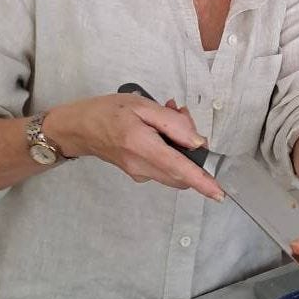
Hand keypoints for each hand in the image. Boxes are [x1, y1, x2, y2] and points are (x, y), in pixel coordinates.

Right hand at [42, 94, 223, 200]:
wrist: (79, 128)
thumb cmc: (108, 111)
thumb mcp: (142, 105)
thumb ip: (172, 123)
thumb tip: (197, 142)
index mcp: (143, 146)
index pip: (179, 168)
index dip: (202, 182)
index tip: (219, 194)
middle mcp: (142, 167)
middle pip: (182, 168)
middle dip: (192, 147)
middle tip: (181, 114)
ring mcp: (139, 174)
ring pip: (174, 168)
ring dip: (181, 146)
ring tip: (169, 114)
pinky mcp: (137, 174)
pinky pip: (163, 166)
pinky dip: (170, 149)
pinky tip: (159, 127)